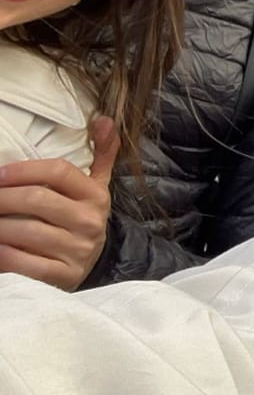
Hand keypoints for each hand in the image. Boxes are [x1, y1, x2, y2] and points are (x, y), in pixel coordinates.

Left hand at [0, 115, 115, 289]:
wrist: (94, 264)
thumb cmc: (83, 218)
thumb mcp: (96, 186)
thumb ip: (101, 153)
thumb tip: (103, 119)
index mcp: (95, 195)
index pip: (58, 171)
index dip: (23, 170)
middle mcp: (89, 221)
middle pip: (37, 199)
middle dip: (1, 198)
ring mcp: (77, 249)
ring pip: (25, 231)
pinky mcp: (64, 275)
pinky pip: (23, 262)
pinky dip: (2, 254)